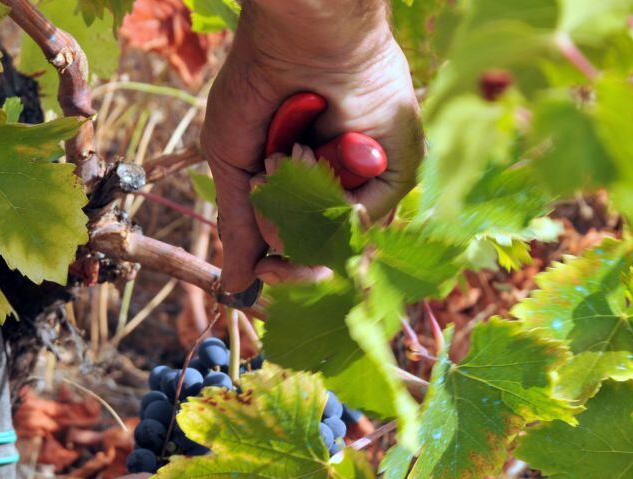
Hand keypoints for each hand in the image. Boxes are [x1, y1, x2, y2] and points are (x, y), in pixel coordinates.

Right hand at [202, 0, 422, 291]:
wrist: (295, 37)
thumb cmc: (259, 87)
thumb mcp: (235, 163)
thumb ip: (239, 227)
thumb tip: (234, 286)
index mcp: (307, 190)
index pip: (303, 251)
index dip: (282, 269)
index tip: (259, 273)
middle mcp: (343, 190)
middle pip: (327, 253)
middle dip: (290, 251)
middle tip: (268, 235)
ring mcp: (373, 180)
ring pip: (343, 235)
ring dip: (300, 208)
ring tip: (278, 158)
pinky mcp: (398, 165)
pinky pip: (369, 211)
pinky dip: (329, 192)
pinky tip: (302, 156)